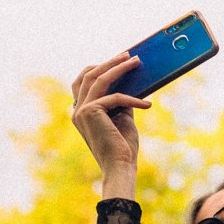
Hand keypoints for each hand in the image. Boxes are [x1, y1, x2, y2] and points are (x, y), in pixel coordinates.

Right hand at [71, 53, 151, 196]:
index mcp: (81, 112)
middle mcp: (76, 110)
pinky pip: (115, 97)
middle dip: (110, 62)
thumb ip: (121, 100)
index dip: (98, 68)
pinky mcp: (91, 112)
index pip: (83, 82)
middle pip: (89, 75)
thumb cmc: (122, 147)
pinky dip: (133, 99)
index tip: (117, 60)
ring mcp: (81, 111)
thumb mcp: (122, 118)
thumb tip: (130, 81)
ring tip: (136, 62)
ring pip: (99, 78)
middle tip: (129, 55)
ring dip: (119, 67)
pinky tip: (147, 105)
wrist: (120, 167)